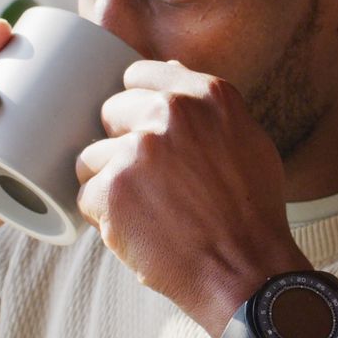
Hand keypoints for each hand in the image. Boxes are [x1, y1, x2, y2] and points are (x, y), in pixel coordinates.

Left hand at [75, 60, 311, 337]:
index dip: (137, 106)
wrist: (247, 269)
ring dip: (110, 182)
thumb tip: (169, 68)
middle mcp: (172, 112)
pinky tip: (139, 229)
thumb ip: (206, 105)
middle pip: (111, 112)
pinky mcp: (113, 189)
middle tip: (152, 181)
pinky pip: (87, 195)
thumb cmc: (251, 210)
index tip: (146, 131)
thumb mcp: (247, 140)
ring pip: (92, 156)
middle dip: (123, 144)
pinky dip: (105, 218)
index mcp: (207, 94)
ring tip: (146, 210)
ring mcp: (139, 149)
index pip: (138, 75)